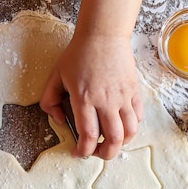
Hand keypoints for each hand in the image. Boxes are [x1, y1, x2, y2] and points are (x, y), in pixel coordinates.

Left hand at [40, 34, 142, 159]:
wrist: (103, 34)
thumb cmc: (78, 54)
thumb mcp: (55, 76)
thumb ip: (49, 101)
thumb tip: (59, 120)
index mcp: (85, 99)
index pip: (88, 136)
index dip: (83, 151)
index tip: (77, 153)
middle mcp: (106, 101)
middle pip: (113, 140)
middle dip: (104, 154)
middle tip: (95, 152)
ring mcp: (123, 97)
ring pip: (130, 132)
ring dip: (120, 143)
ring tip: (109, 141)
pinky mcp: (134, 91)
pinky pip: (138, 117)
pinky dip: (130, 127)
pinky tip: (119, 125)